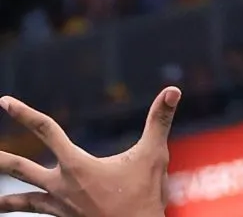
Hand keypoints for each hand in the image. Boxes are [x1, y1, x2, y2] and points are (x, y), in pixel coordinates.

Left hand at [0, 87, 180, 216]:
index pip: (46, 131)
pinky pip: (37, 213)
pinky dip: (23, 209)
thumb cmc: (144, 196)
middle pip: (18, 168)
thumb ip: (160, 120)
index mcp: (77, 165)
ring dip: (3, 198)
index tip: (4, 102)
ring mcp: (59, 206)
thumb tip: (173, 90)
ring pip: (20, 199)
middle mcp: (61, 186)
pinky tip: (17, 209)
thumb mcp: (154, 154)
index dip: (24, 113)